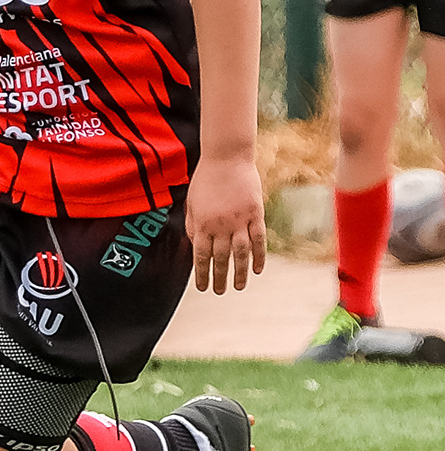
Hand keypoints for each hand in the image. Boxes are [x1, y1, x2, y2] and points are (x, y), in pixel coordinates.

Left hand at [185, 155, 266, 293]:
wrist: (226, 157)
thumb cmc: (205, 179)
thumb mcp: (191, 202)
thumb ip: (193, 225)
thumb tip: (196, 247)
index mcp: (201, 222)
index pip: (201, 255)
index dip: (201, 273)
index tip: (202, 288)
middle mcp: (220, 224)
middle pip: (220, 258)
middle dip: (219, 278)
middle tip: (219, 292)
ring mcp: (239, 220)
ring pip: (240, 253)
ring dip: (240, 272)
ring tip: (239, 287)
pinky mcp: (255, 213)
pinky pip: (258, 239)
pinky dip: (259, 256)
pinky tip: (259, 270)